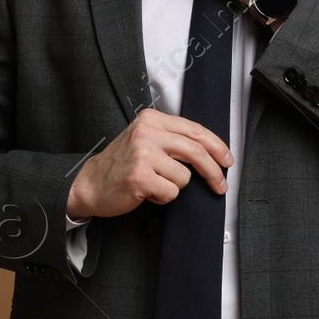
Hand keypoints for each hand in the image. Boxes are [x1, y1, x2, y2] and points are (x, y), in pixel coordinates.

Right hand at [66, 108, 233, 219]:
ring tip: (154, 184)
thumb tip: (210, 152)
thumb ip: (171, 139)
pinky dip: (162, 198)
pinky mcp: (140, 177)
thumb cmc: (121, 165)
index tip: (227, 160)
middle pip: (196, 151)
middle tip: (220, 185)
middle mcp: (147, 133)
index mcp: (152, 119)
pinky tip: (146, 192)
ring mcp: (143, 154)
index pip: (195, 130)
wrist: (90, 184)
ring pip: (184, 177)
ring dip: (173, 187)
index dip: (217, 147)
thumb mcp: (145, 140)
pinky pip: (171, 193)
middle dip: (213, 171)